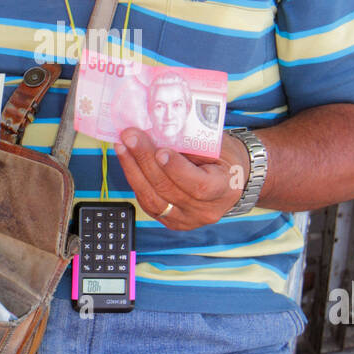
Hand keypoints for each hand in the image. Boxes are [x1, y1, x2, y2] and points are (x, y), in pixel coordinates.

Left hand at [113, 128, 248, 229]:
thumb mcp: (219, 146)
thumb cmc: (226, 158)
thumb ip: (192, 144)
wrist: (231, 180)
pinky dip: (136, 181)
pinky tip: (128, 161)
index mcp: (224, 190)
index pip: (198, 185)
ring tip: (122, 147)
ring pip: (153, 200)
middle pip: (169, 190)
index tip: (160, 151)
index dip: (176, 170)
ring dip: (133, 171)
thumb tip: (157, 132)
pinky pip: (149, 203)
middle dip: (145, 160)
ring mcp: (187, 219)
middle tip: (130, 137)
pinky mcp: (172, 221)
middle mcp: (205, 211)